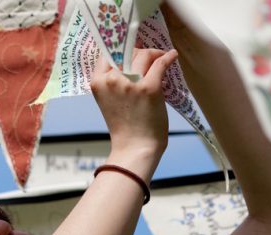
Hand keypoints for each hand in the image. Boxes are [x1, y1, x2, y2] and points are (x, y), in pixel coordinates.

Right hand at [90, 48, 177, 177]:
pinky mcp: (149, 87)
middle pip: (127, 52)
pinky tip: (172, 55)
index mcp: (98, 82)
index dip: (121, 50)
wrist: (135, 147)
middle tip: (149, 57)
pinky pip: (160, 64)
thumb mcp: (109, 100)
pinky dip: (168, 57)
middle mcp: (112, 79)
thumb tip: (129, 63)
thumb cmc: (124, 127)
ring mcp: (131, 83)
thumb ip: (113, 82)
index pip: (108, 54)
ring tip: (161, 57)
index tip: (131, 52)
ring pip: (144, 54)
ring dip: (154, 54)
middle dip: (139, 53)